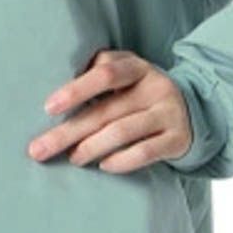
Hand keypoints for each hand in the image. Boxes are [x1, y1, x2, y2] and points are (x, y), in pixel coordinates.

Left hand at [27, 49, 192, 173]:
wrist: (193, 110)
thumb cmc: (141, 92)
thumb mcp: (125, 74)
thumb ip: (96, 72)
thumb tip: (56, 94)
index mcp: (137, 67)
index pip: (106, 73)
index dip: (76, 89)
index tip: (49, 107)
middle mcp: (154, 87)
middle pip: (106, 111)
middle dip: (68, 132)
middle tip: (39, 149)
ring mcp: (168, 113)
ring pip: (123, 132)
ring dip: (91, 147)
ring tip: (72, 158)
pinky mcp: (177, 139)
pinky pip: (145, 152)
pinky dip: (121, 161)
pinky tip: (104, 166)